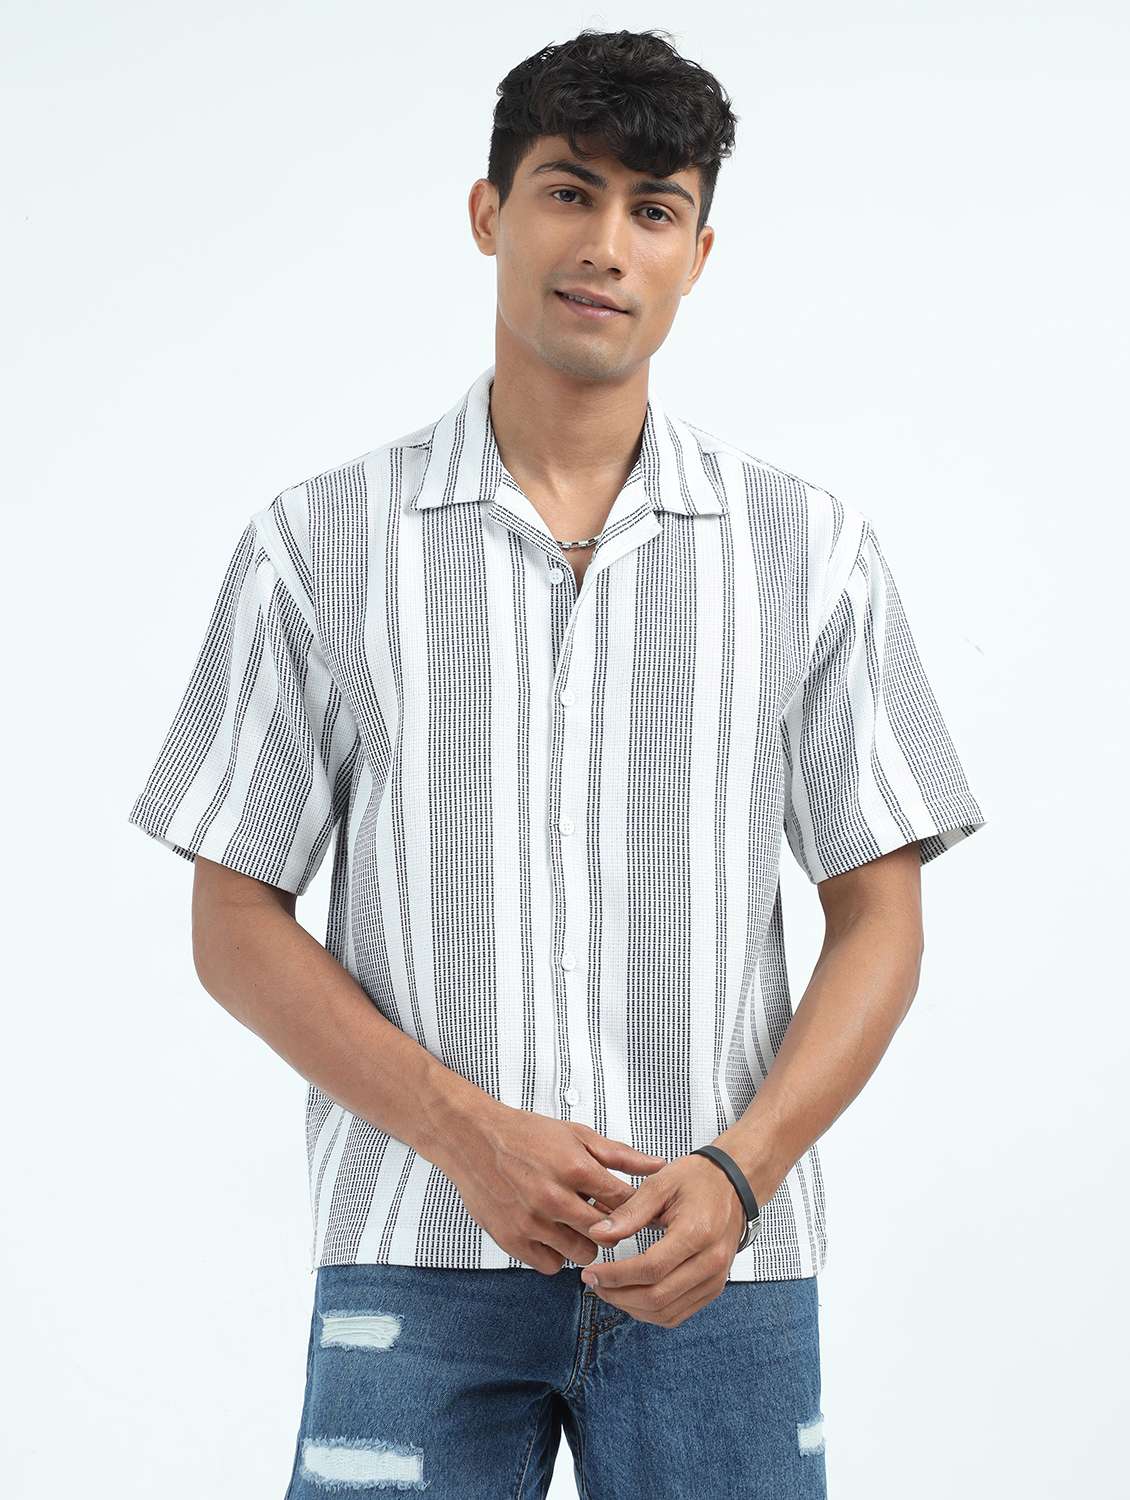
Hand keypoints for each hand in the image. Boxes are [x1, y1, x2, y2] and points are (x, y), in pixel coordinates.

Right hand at [445, 1104, 667, 1274]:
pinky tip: (552, 1233)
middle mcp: (554, 1198)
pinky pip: (551, 1265)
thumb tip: (659, 1166)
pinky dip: (556, 1253)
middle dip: (612, 1228)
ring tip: (574, 1222)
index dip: (634, 1207)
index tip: (634, 1209)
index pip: (623, 1202)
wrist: (473, 1140)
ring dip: (584, 1241)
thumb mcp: (576, 1134)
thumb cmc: (527, 1135)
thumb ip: (619, 1154)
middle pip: (608, 1234)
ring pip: (582, 1254)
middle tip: (603, 1216)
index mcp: (574, 1167)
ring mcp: (532, 1222)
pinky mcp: (512, 1240)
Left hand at [578, 1153, 748, 1326]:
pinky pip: (679, 1315)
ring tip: (609, 1290)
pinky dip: (650, 1312)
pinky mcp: (713, 1288)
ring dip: (631, 1308)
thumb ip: (630, 1211)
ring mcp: (715, 1279)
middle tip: (594, 1282)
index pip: (651, 1269)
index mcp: (697, 1233)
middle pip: (658, 1297)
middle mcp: (711, 1262)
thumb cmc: (699, 1179)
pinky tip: (632, 1298)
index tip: (592, 1272)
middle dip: (618, 1295)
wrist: (732, 1185)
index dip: (616, 1276)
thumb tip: (599, 1233)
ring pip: (666, 1312)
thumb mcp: (661, 1183)